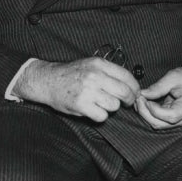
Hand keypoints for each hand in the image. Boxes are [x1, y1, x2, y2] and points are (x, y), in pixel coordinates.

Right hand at [14, 57, 140, 122]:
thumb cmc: (70, 75)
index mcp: (98, 64)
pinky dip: (99, 116)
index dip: (135, 88)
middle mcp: (94, 76)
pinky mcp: (81, 104)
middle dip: (128, 100)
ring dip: (110, 108)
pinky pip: (102, 116)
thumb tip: (131, 85)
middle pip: (124, 92)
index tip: (135, 93)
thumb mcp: (89, 65)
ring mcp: (88, 90)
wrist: (47, 81)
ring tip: (99, 103)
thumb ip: (109, 72)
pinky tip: (92, 110)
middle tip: (125, 103)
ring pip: (114, 106)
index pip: (127, 76)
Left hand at [137, 59, 181, 129]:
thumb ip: (157, 87)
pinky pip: (160, 120)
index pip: (167, 116)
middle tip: (138, 99)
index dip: (151, 108)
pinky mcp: (176, 118)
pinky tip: (145, 103)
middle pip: (160, 124)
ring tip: (140, 100)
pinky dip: (151, 112)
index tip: (142, 97)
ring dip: (146, 113)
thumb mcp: (173, 77)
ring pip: (158, 124)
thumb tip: (142, 94)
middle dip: (145, 112)